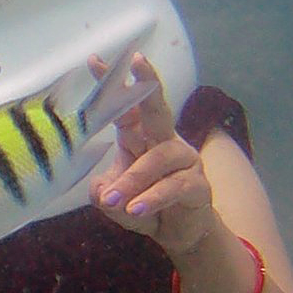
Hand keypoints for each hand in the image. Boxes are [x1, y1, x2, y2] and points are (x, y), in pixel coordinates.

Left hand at [89, 52, 218, 256]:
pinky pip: (173, 186)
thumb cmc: (143, 205)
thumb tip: (101, 190)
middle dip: (147, 83)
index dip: (112, 85)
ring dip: (132, 180)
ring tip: (113, 200)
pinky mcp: (198, 184)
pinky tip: (136, 209)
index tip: (94, 60)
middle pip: (157, 108)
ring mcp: (185, 160)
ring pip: (158, 158)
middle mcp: (164, 141)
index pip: (125, 107)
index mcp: (140, 136)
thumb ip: (103, 193)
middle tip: (137, 61)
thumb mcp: (114, 201)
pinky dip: (152, 198)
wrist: (177, 232)